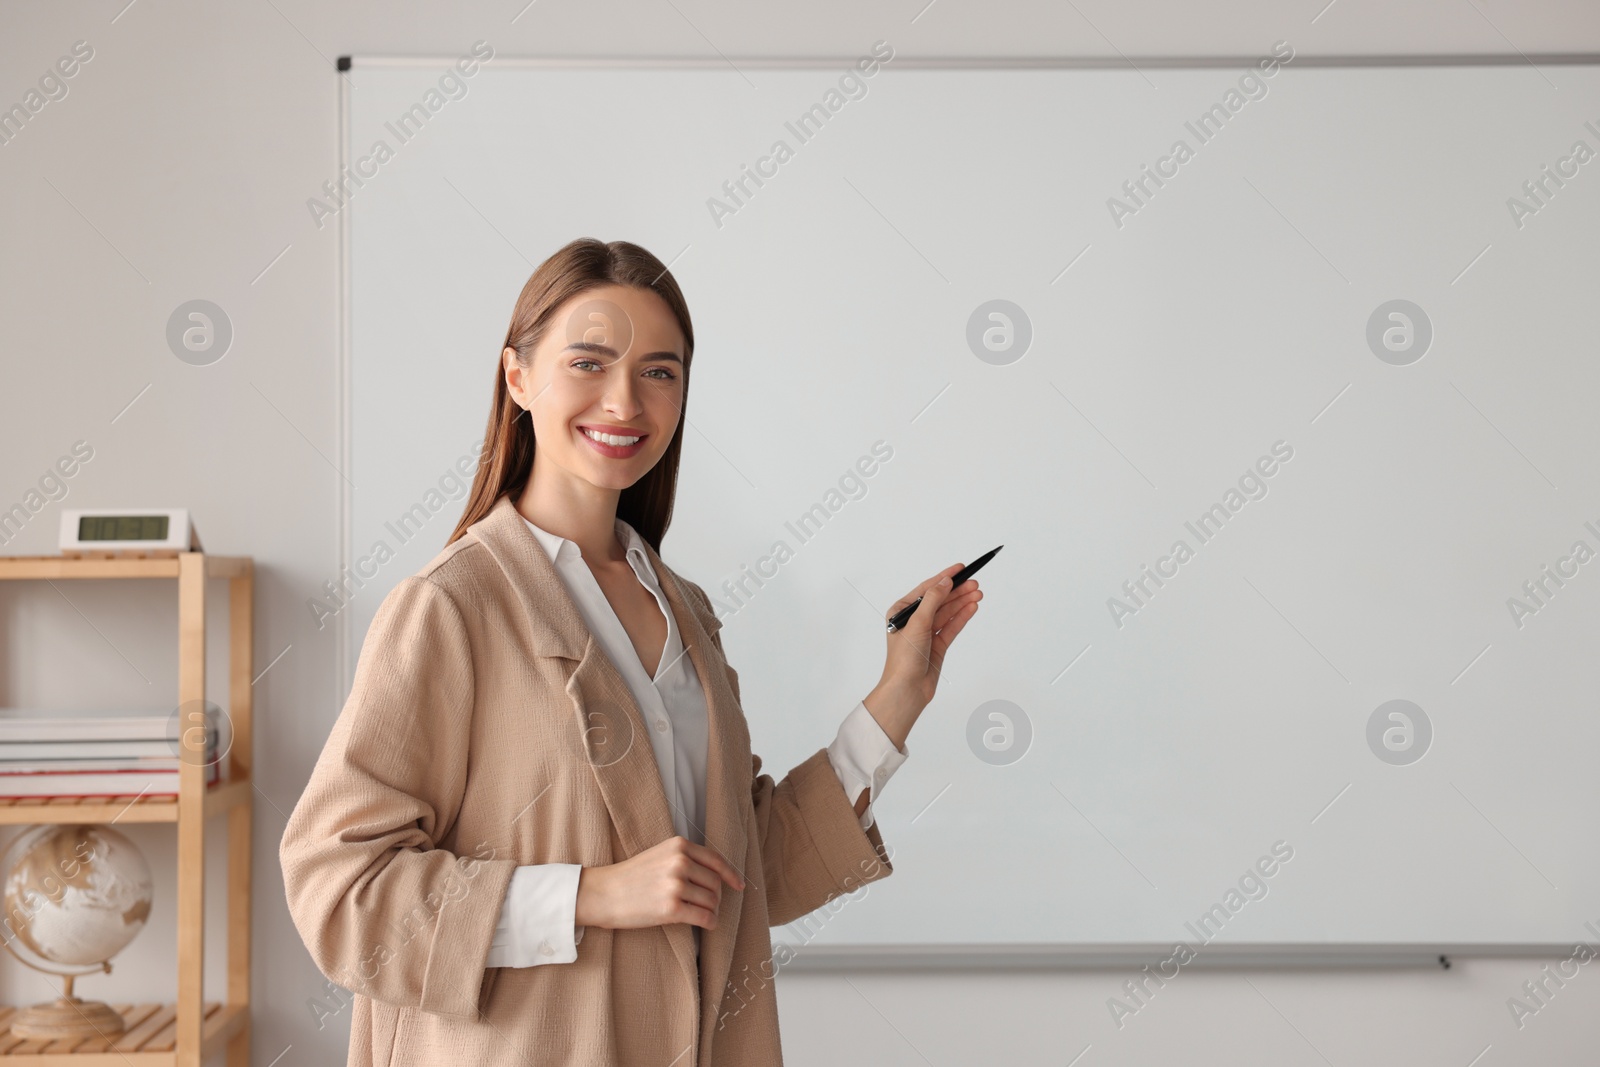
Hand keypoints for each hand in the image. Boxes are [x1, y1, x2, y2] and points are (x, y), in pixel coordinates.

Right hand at [574, 836, 745, 930]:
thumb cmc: (630, 877)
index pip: (715, 860)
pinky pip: (704, 917)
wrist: (603, 893)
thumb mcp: (659, 855)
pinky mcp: (672, 908)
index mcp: (678, 846)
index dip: (731, 874)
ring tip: (703, 914)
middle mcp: (680, 862)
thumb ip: (685, 858)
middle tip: (709, 905)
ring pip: (712, 900)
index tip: (739, 885)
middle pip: (715, 882)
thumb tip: (716, 875)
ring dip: (712, 910)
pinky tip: (706, 924)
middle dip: (716, 896)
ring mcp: (676, 885)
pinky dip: (710, 922)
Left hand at [867, 563, 983, 741]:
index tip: (960, 568)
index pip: (926, 589)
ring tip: (978, 593)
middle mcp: (913, 621)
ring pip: (948, 612)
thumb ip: (932, 600)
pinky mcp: (937, 645)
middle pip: (940, 600)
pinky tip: (972, 607)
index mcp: (901, 611)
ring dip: (962, 602)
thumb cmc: (903, 659)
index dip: (944, 577)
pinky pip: (952, 626)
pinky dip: (962, 617)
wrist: (907, 689)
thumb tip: (944, 581)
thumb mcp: (917, 623)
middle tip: (974, 582)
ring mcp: (926, 633)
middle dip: (957, 590)